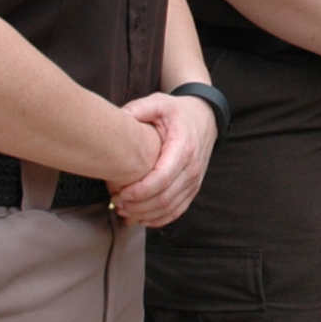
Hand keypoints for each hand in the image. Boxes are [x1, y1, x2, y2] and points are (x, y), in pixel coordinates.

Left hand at [114, 93, 216, 227]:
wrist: (204, 118)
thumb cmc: (177, 112)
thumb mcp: (158, 102)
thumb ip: (137, 109)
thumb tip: (117, 119)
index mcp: (183, 147)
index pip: (162, 178)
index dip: (140, 191)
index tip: (121, 193)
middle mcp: (192, 168)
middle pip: (165, 198)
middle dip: (138, 206)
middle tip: (116, 202)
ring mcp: (195, 181)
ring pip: (170, 208)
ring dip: (145, 214)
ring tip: (123, 210)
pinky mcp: (193, 189)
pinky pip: (177, 211)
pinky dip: (157, 219)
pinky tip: (139, 217)